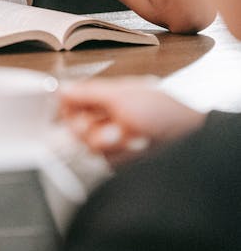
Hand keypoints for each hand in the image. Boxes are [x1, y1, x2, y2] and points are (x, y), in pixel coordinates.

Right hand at [60, 76, 204, 163]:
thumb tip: (61, 88)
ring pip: (89, 147)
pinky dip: (119, 156)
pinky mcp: (121, 159)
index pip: (72, 102)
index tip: (74, 116)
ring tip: (130, 138)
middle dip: (92, 130)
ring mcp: (115, 138)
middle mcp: (108, 116)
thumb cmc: (163, 112)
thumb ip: (88, 92)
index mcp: (107, 95)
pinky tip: (134, 149)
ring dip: (109, 144)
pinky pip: (104, 161)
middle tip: (110, 128)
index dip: (69, 111)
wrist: (188, 142)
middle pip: (77, 127)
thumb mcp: (120, 96)